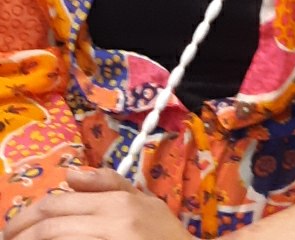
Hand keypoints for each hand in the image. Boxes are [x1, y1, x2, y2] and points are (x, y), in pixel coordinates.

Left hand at [3, 167, 189, 238]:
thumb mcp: (145, 202)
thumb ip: (108, 184)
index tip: (9, 229)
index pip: (58, 204)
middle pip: (49, 227)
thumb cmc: (167, 236)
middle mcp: (110, 224)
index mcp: (118, 204)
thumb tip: (69, 173)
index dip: (24, 217)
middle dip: (18, 234)